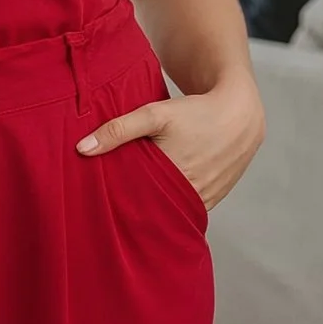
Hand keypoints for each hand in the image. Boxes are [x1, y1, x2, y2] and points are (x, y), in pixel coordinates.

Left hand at [73, 83, 264, 208]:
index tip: (99, 198)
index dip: (116, 201)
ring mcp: (202, 201)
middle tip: (111, 202)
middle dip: (132, 206)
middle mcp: (189, 194)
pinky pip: (185, 210)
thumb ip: (118, 130)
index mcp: (171, 176)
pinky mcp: (211, 201)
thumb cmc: (196, 112)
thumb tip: (82, 148)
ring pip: (169, 211)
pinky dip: (172, 205)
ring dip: (153, 207)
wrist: (240, 115)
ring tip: (134, 201)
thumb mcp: (155, 114)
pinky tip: (159, 197)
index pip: (134, 200)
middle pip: (151, 208)